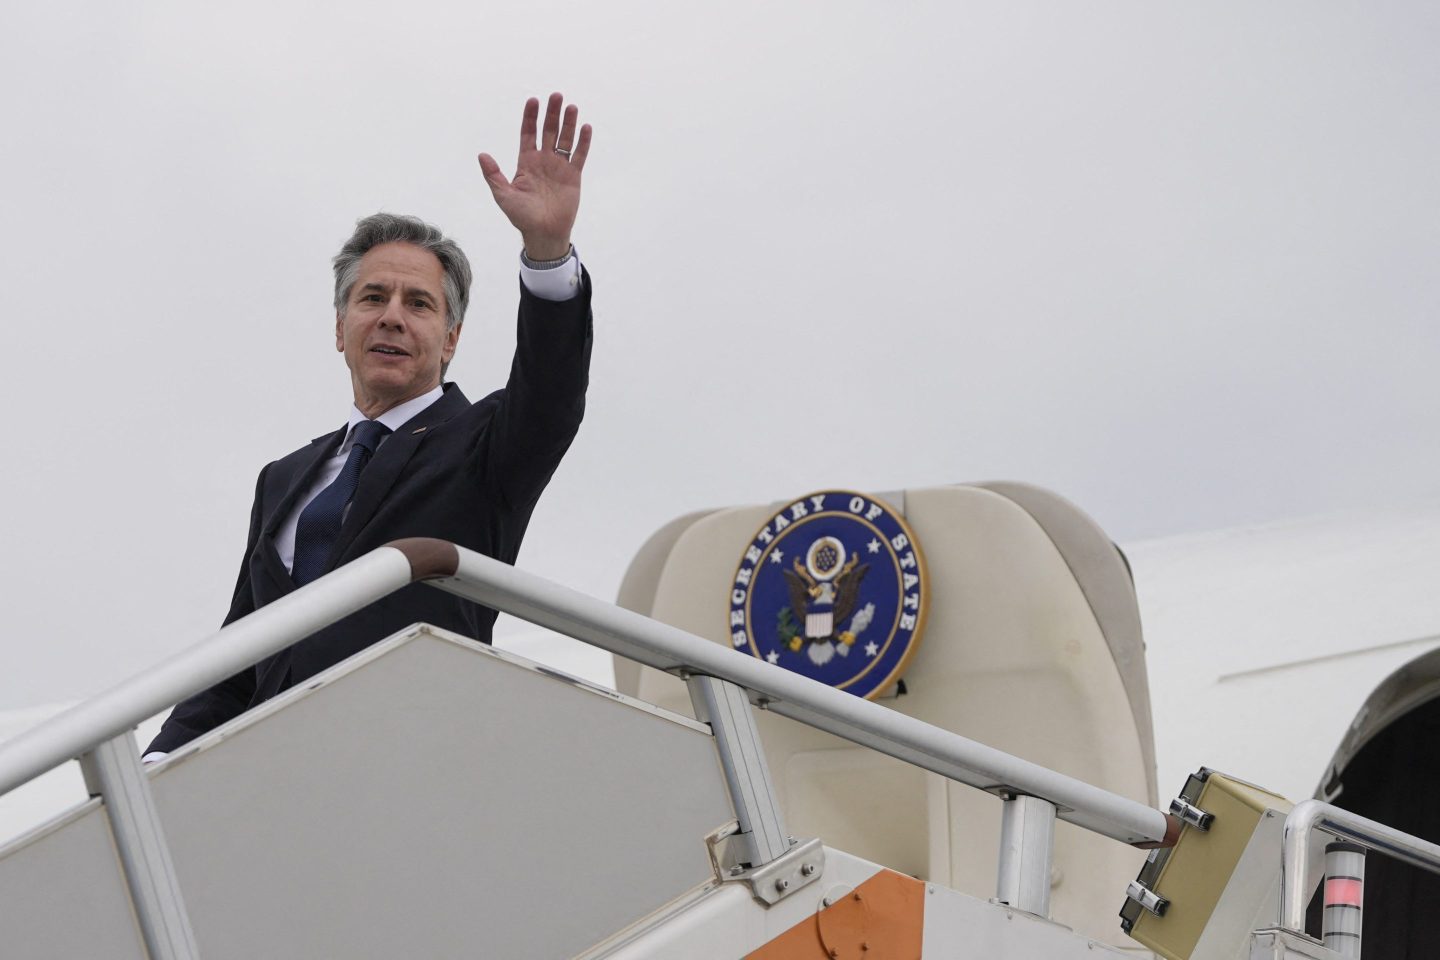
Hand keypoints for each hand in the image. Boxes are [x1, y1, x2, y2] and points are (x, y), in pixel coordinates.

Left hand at [478, 93, 592, 260]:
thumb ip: (493, 175)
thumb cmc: (522, 216)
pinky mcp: (573, 176)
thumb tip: (482, 155)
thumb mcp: (503, 195)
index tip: (533, 101)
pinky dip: (583, 142)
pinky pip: (579, 155)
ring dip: (568, 123)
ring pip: (565, 139)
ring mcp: (559, 167)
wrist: (543, 233)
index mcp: (526, 162)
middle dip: (551, 113)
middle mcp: (543, 160)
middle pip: (548, 131)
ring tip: (571, 107)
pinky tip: (586, 127)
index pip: (528, 133)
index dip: (530, 117)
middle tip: (556, 95)